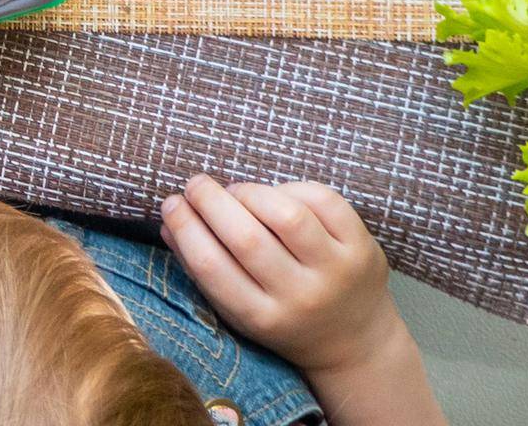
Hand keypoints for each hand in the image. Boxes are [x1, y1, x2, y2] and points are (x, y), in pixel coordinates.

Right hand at [160, 177, 443, 425]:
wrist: (355, 343)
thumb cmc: (286, 320)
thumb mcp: (244, 311)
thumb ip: (205, 269)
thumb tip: (166, 222)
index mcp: (262, 320)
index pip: (214, 270)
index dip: (186, 230)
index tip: (171, 203)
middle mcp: (299, 298)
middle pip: (247, 239)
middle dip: (212, 202)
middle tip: (195, 184)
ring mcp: (335, 272)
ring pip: (287, 216)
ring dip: (251, 192)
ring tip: (236, 191)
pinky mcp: (361, 247)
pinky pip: (323, 201)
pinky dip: (291, 188)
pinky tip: (276, 193)